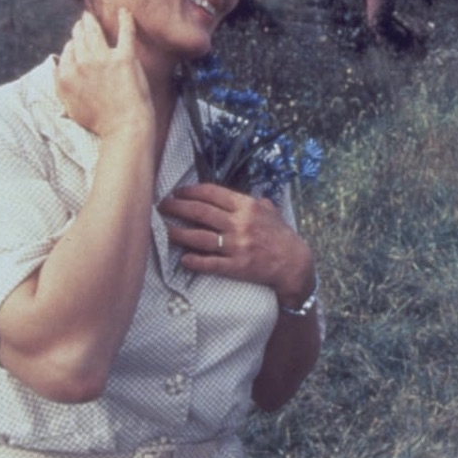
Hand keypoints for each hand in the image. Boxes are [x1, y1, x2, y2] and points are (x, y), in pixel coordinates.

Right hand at [55, 10, 151, 138]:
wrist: (124, 126)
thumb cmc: (99, 121)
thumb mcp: (69, 106)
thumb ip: (60, 85)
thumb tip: (56, 69)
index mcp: (66, 75)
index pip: (68, 51)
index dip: (73, 46)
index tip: (77, 43)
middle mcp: (81, 64)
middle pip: (79, 38)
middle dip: (79, 29)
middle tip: (82, 22)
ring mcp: (102, 59)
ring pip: (94, 32)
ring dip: (91, 22)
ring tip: (90, 16)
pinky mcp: (124, 58)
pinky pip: (125, 33)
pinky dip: (125, 20)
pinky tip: (124, 11)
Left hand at [161, 183, 315, 304]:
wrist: (294, 264)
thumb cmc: (281, 236)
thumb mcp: (271, 211)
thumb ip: (253, 202)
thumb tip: (237, 197)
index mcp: (247, 207)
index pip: (212, 194)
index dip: (191, 191)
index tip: (178, 192)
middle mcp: (240, 224)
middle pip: (200, 212)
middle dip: (177, 207)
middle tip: (163, 206)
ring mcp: (237, 246)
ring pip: (199, 237)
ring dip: (178, 233)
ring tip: (164, 230)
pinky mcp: (236, 266)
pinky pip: (209, 263)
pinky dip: (194, 261)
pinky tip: (183, 258)